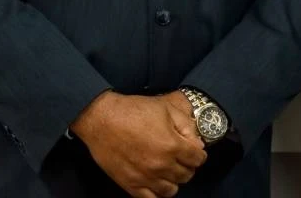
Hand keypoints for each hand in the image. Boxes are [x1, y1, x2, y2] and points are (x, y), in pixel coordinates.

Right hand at [70, 91, 207, 197]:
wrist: (102, 119)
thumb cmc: (133, 111)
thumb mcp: (166, 109)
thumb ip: (187, 126)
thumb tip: (198, 144)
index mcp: (172, 145)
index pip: (198, 159)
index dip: (198, 154)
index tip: (193, 151)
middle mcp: (161, 165)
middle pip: (186, 175)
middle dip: (187, 166)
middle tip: (180, 158)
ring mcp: (145, 177)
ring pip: (171, 190)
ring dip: (173, 180)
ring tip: (168, 170)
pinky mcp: (129, 184)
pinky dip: (157, 194)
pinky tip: (156, 183)